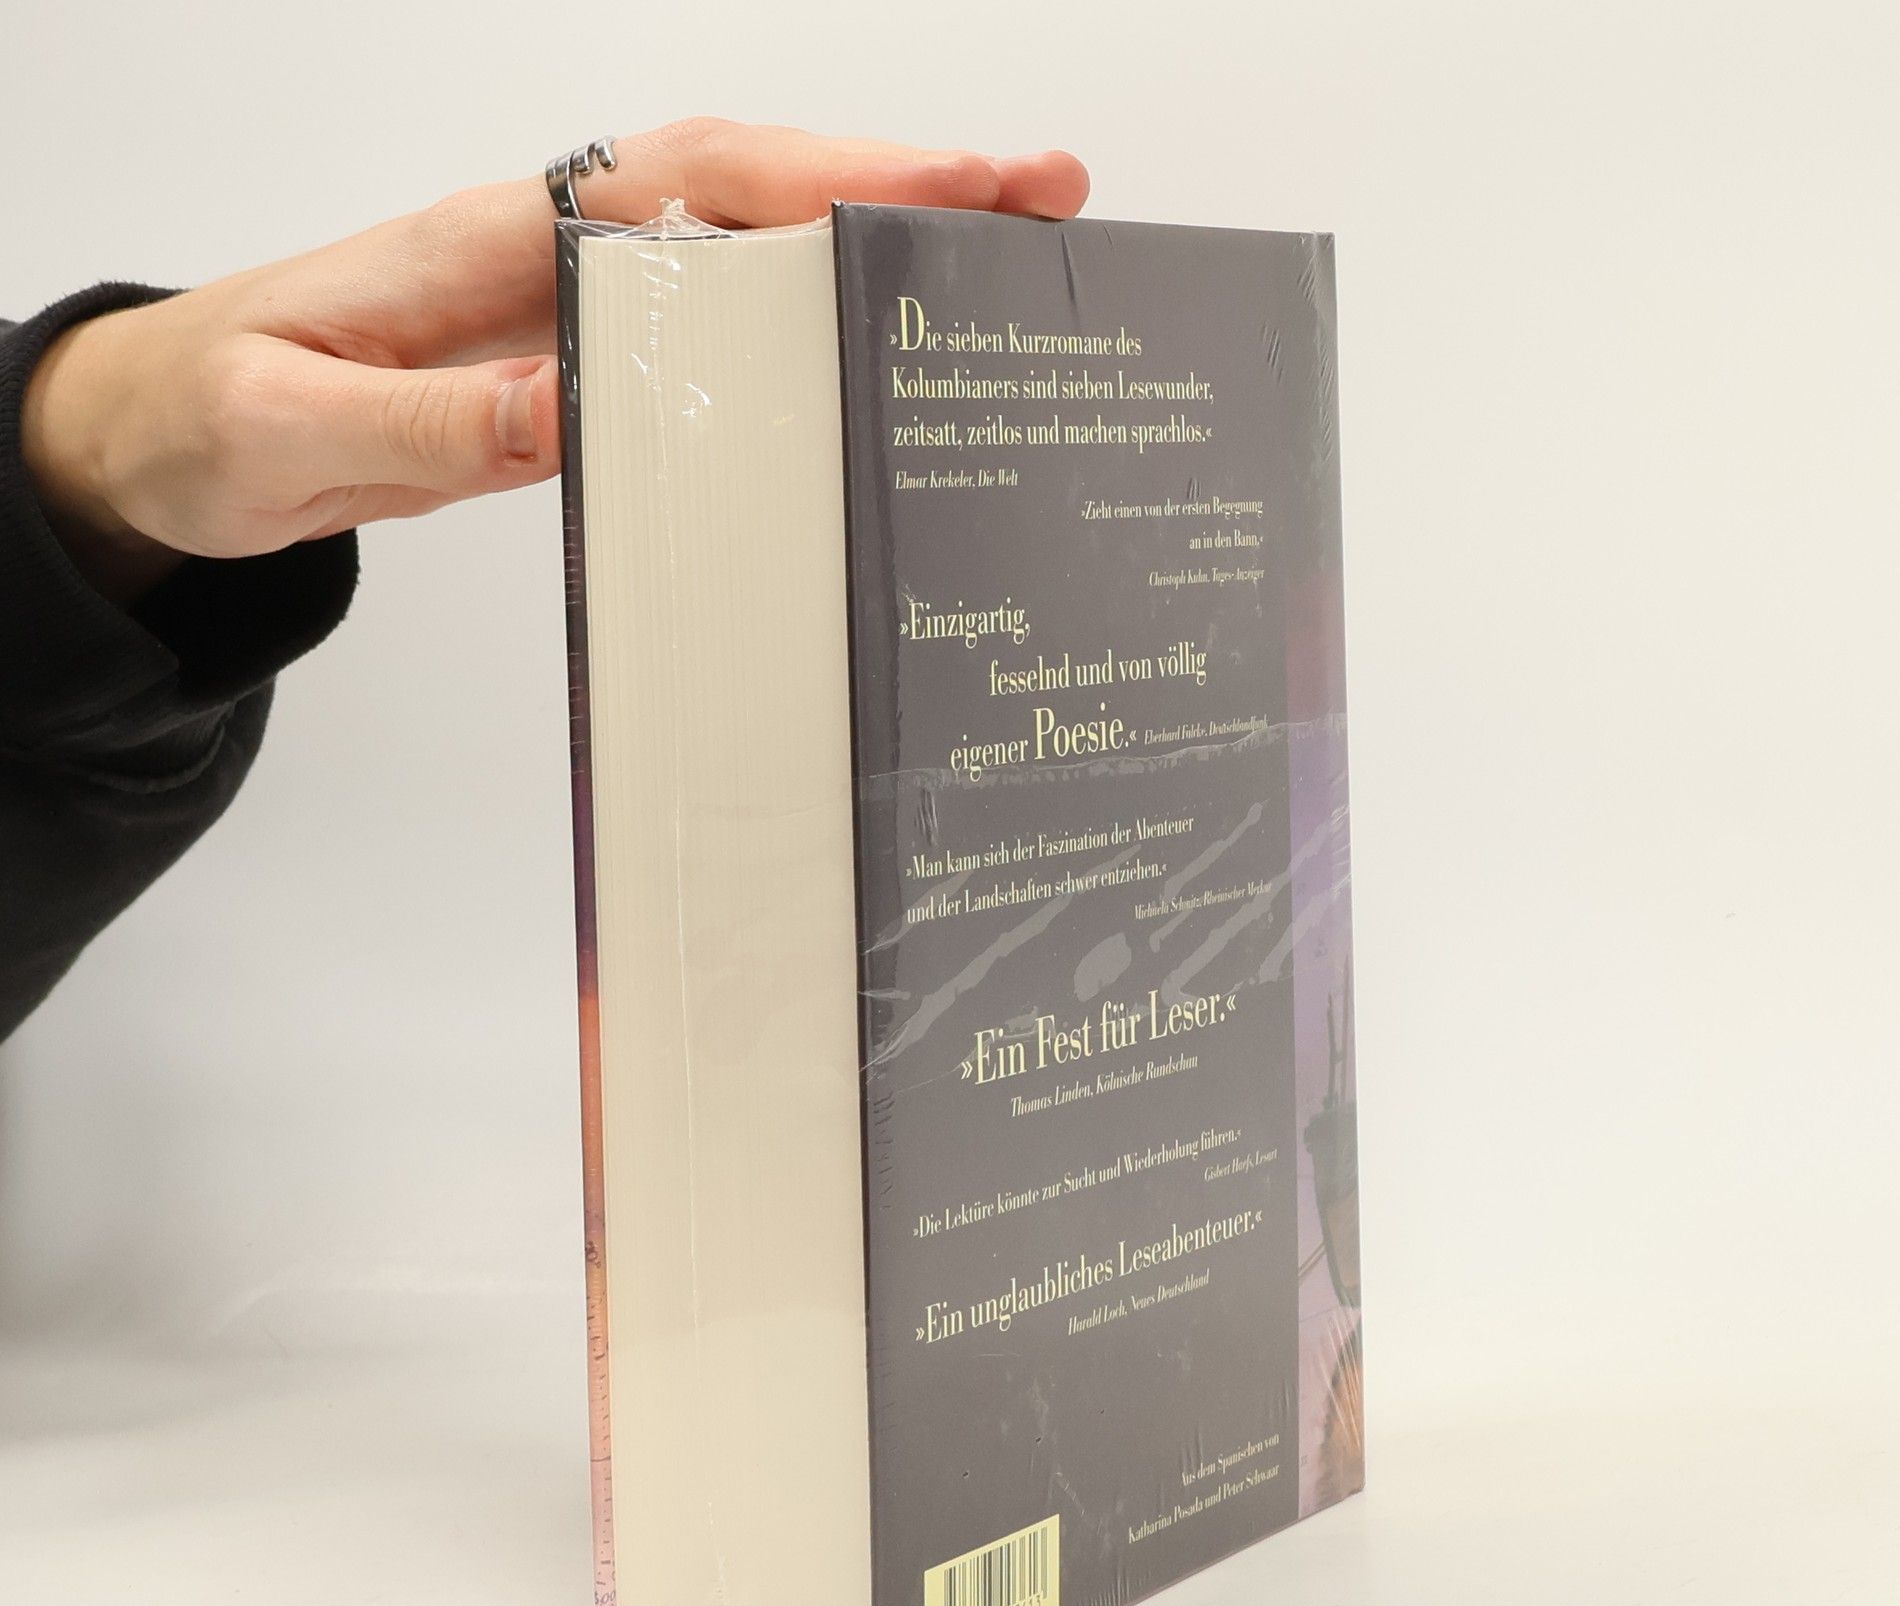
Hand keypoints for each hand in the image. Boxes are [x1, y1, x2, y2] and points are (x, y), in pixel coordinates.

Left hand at [20, 121, 1089, 600]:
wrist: (166, 440)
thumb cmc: (211, 415)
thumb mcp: (301, 428)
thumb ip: (436, 419)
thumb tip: (583, 404)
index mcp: (495, 242)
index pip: (691, 188)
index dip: (825, 182)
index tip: (948, 191)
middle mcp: (553, 252)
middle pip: (754, 187)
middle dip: (901, 184)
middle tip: (1042, 195)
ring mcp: (574, 305)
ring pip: (749, 247)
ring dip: (870, 244)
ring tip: (1000, 260)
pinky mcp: (577, 364)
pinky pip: (713, 328)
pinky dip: (804, 320)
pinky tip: (869, 348)